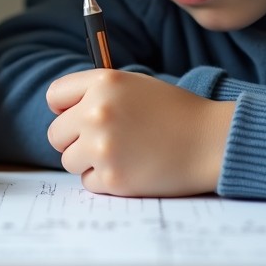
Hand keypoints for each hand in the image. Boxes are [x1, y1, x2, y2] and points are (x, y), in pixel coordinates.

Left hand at [46, 68, 234, 197]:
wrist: (211, 141)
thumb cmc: (175, 113)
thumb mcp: (135, 85)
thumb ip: (97, 93)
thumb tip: (61, 112)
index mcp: (103, 82)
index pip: (54, 96)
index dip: (64, 109)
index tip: (74, 117)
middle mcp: (97, 112)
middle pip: (56, 134)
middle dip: (74, 140)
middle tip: (103, 142)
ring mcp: (102, 147)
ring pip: (69, 160)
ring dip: (89, 162)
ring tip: (123, 154)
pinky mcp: (112, 179)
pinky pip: (88, 183)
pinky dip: (106, 181)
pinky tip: (132, 169)